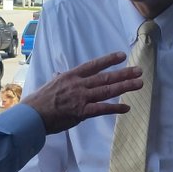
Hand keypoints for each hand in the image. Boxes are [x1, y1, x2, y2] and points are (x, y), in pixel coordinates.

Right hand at [22, 51, 141, 133]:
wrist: (33, 115)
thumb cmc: (40, 100)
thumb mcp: (51, 83)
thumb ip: (59, 78)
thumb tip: (60, 73)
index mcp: (71, 76)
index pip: (93, 65)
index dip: (108, 60)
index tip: (122, 56)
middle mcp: (79, 84)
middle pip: (105, 77)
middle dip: (124, 73)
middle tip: (139, 70)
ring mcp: (81, 98)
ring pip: (107, 91)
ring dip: (125, 87)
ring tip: (139, 84)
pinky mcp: (82, 112)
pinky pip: (102, 109)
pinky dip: (115, 108)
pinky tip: (126, 107)